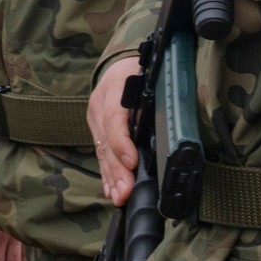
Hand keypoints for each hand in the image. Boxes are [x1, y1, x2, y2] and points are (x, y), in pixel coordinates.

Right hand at [89, 57, 139, 204]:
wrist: (120, 63)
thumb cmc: (140, 69)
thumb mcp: (149, 75)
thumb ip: (153, 98)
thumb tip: (166, 126)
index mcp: (114, 86)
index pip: (114, 117)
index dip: (121, 141)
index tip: (132, 162)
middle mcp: (99, 104)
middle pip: (106, 140)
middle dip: (117, 169)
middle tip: (125, 192)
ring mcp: (95, 118)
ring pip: (102, 151)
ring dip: (111, 177)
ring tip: (119, 197)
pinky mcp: (96, 130)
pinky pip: (100, 154)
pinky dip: (106, 174)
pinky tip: (110, 190)